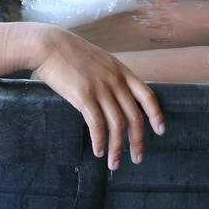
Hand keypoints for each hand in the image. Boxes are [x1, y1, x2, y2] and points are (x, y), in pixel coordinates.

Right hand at [33, 28, 164, 169]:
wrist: (49, 45)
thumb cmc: (70, 53)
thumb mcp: (100, 61)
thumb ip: (110, 77)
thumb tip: (115, 97)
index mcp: (122, 71)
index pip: (148, 95)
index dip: (156, 115)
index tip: (160, 130)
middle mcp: (115, 81)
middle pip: (134, 116)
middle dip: (137, 141)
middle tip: (137, 158)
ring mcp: (101, 88)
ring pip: (117, 125)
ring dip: (116, 148)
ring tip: (114, 163)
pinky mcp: (83, 96)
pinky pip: (97, 125)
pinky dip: (99, 141)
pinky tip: (98, 151)